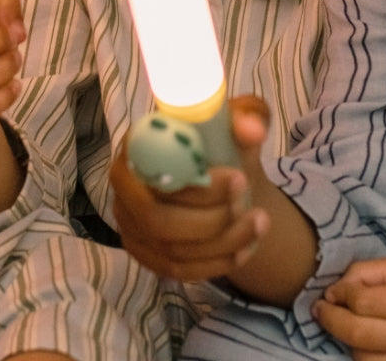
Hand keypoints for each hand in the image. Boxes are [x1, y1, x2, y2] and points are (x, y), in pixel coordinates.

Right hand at [110, 95, 271, 281]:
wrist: (220, 181)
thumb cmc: (221, 144)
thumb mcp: (239, 121)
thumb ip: (248, 115)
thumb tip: (251, 129)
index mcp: (138, 142)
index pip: (155, 172)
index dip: (195, 184)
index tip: (239, 178)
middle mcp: (125, 184)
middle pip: (158, 220)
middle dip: (213, 222)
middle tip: (257, 213)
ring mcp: (130, 222)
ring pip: (172, 250)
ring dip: (224, 243)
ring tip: (261, 225)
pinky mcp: (143, 252)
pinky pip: (177, 270)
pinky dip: (216, 264)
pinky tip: (245, 249)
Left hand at [314, 256, 385, 360]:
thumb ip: (374, 273)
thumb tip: (337, 288)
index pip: (360, 302)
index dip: (337, 295)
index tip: (329, 292)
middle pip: (357, 334)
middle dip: (331, 321)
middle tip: (322, 310)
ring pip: (364, 360)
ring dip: (348, 342)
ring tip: (347, 326)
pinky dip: (369, 359)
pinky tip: (366, 344)